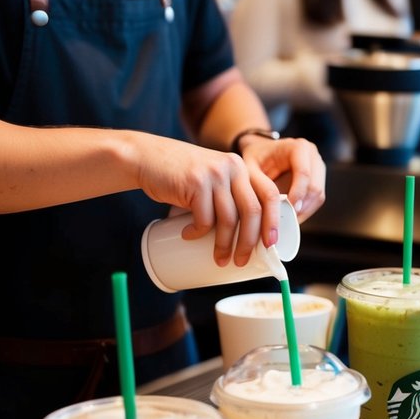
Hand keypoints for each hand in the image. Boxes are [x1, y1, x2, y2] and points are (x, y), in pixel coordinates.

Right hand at [135, 138, 271, 267]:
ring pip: (228, 219)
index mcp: (242, 167)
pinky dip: (198, 233)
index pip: (269, 194)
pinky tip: (189, 235)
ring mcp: (214, 174)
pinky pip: (204, 218)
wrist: (146, 157)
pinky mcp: (195, 182)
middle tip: (241, 261)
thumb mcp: (211, 178)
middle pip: (252, 211)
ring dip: (224, 244)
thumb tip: (244, 236)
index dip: (273, 221)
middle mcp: (232, 167)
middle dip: (249, 241)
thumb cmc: (180, 175)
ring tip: (219, 259)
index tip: (270, 245)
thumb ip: (227, 196)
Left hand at [239, 135, 326, 224]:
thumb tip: (275, 208)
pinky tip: (291, 216)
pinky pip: (316, 200)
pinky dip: (305, 211)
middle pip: (315, 187)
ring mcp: (318, 167)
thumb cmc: (255, 159)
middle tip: (286, 220)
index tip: (288, 209)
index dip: (297, 194)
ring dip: (304, 211)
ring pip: (318, 196)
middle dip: (301, 206)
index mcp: (298, 147)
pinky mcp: (318, 179)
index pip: (304, 173)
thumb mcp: (250, 168)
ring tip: (286, 221)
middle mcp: (312, 155)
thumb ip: (261, 185)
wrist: (261, 153)